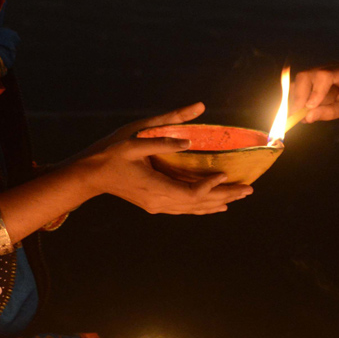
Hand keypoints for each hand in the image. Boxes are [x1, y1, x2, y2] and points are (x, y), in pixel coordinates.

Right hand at [76, 104, 253, 214]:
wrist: (89, 174)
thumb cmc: (111, 154)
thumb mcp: (137, 138)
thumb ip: (166, 133)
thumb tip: (193, 128)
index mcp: (156, 187)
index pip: (192, 193)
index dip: (211, 186)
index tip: (226, 174)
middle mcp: (159, 202)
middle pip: (198, 204)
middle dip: (225, 196)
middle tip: (249, 189)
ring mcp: (157, 205)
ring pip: (193, 209)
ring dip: (217, 202)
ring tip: (239, 197)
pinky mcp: (155, 204)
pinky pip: (185, 208)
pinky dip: (203, 206)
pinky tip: (216, 205)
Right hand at [289, 63, 338, 146]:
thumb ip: (330, 112)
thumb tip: (307, 117)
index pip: (325, 75)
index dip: (315, 91)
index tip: (309, 107)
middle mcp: (332, 67)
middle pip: (308, 74)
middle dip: (301, 94)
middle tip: (297, 114)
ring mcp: (322, 72)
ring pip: (301, 80)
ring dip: (297, 97)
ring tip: (298, 115)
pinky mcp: (315, 80)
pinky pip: (300, 87)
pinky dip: (297, 99)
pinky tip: (300, 112)